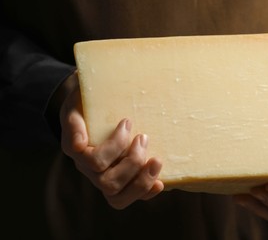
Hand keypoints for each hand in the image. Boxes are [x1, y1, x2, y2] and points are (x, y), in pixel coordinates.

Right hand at [59, 72, 163, 208]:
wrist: (91, 106)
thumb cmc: (85, 103)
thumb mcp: (75, 105)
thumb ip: (74, 122)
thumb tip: (79, 145)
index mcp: (76, 151)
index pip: (95, 161)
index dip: (116, 145)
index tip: (127, 121)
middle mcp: (87, 169)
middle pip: (109, 183)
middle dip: (133, 162)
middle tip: (144, 137)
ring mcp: (102, 178)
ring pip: (118, 198)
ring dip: (142, 181)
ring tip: (157, 161)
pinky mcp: (119, 182)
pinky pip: (129, 197)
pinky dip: (146, 192)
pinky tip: (160, 183)